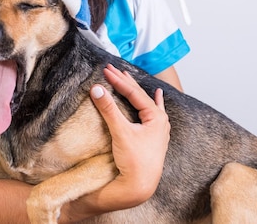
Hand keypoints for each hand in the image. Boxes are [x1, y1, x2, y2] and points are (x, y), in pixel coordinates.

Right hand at [89, 64, 169, 205]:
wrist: (140, 186)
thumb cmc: (134, 161)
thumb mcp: (120, 132)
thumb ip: (109, 109)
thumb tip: (97, 88)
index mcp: (156, 117)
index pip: (134, 93)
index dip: (119, 80)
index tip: (106, 69)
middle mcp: (160, 122)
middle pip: (141, 96)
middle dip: (125, 82)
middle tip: (112, 69)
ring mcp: (158, 130)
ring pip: (146, 103)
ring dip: (136, 91)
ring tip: (131, 78)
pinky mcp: (153, 138)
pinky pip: (154, 114)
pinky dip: (153, 104)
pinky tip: (158, 97)